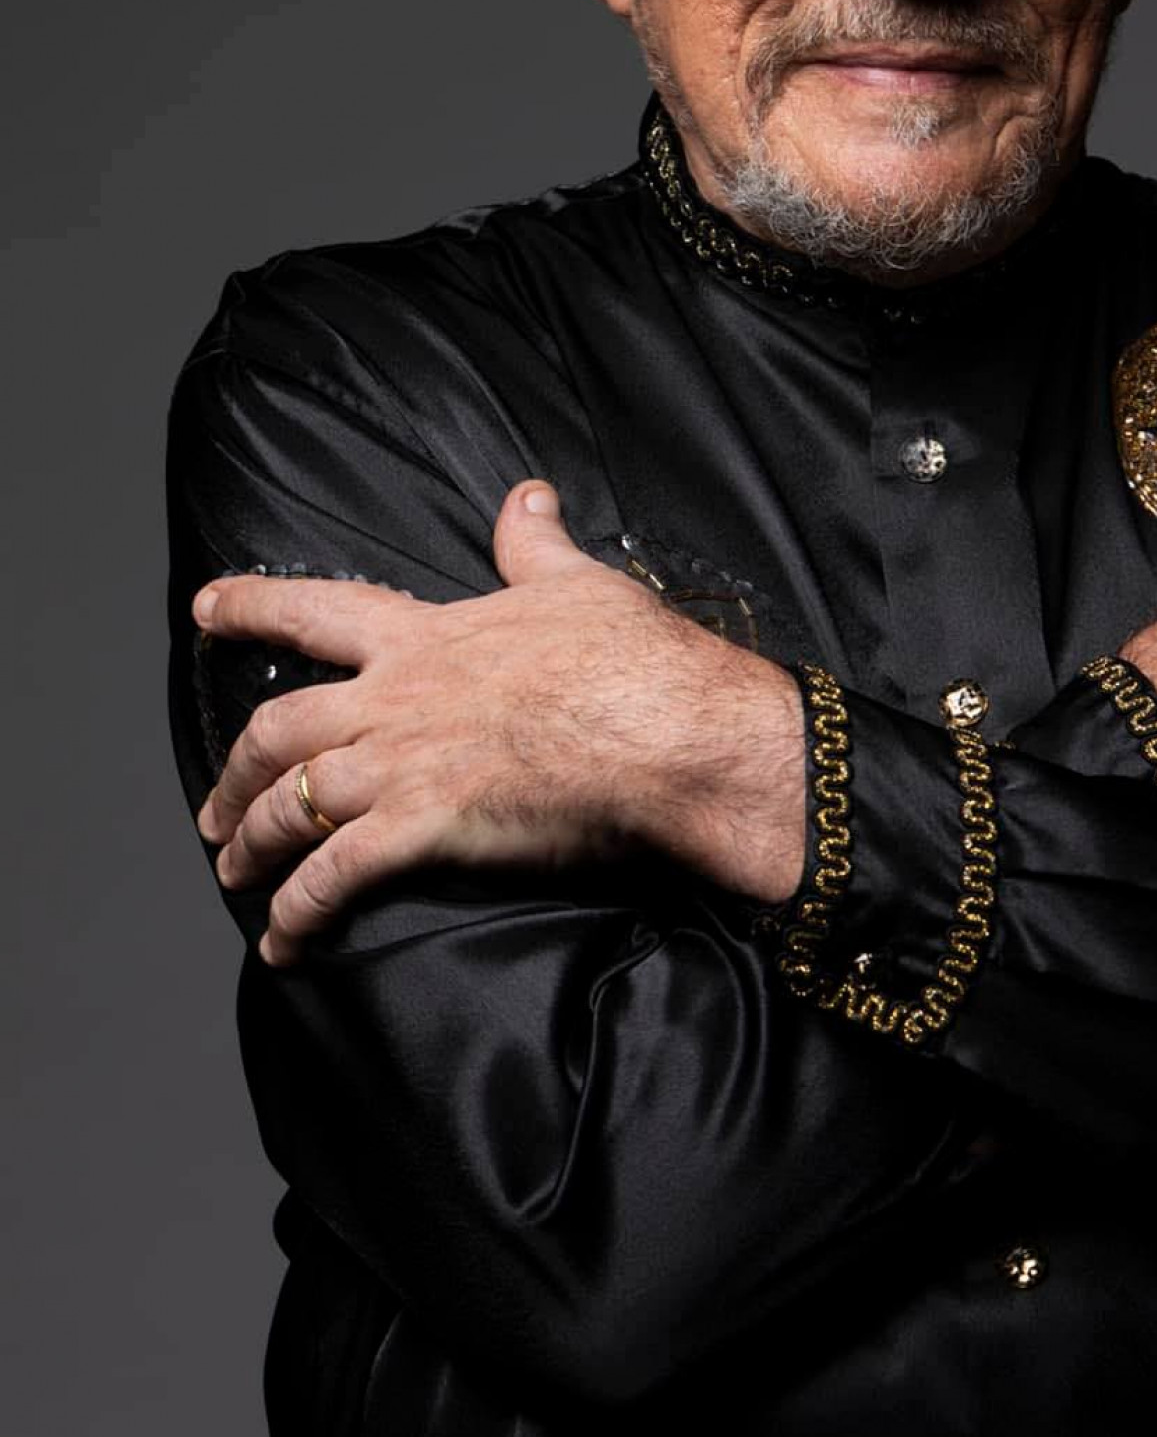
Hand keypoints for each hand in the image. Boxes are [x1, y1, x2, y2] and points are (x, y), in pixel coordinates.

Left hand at [192, 484, 806, 960]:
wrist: (669, 728)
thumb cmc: (634, 658)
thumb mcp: (578, 582)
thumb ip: (535, 544)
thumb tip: (527, 496)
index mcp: (428, 636)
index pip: (319, 610)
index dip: (255, 607)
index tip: (207, 608)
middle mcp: (397, 696)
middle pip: (276, 727)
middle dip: (232, 772)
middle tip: (213, 810)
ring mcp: (403, 762)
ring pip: (288, 803)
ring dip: (252, 843)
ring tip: (237, 874)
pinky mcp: (423, 826)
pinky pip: (334, 874)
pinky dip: (298, 910)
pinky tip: (285, 940)